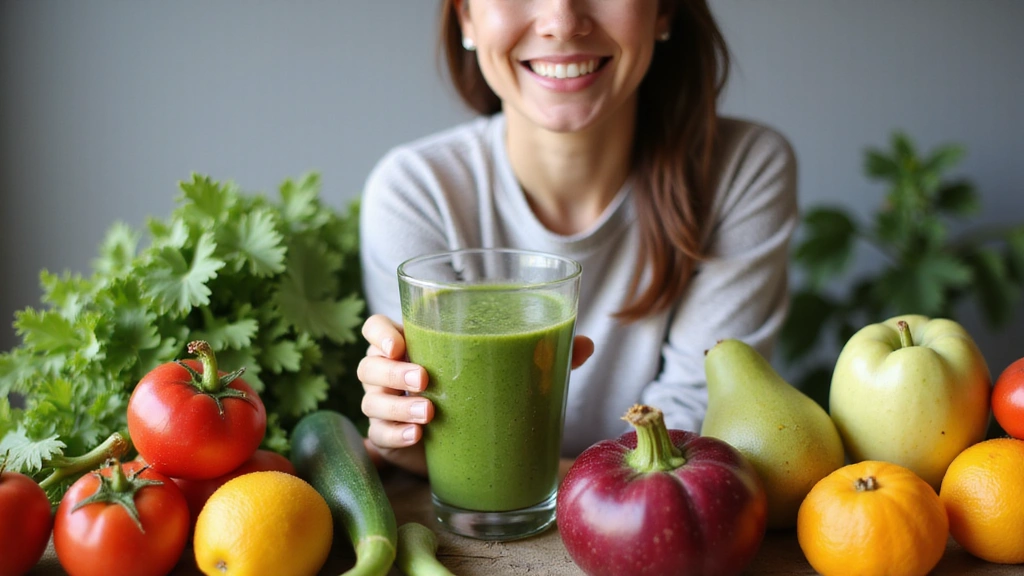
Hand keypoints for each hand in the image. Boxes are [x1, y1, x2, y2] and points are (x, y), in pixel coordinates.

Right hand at [357, 314, 595, 475]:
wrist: (468, 447)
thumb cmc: (483, 394)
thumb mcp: (510, 371)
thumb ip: (541, 354)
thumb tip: (585, 342)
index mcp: (414, 346)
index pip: (377, 329)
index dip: (379, 333)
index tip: (399, 342)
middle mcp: (391, 374)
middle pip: (369, 366)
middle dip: (393, 372)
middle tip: (425, 380)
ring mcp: (387, 407)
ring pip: (371, 401)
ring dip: (396, 407)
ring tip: (428, 417)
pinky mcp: (388, 440)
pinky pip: (378, 436)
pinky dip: (395, 436)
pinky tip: (418, 439)